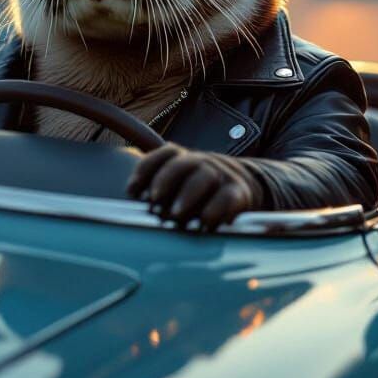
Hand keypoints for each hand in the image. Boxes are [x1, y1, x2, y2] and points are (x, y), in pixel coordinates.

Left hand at [126, 144, 263, 230]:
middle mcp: (202, 163)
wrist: (246, 188)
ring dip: (188, 195)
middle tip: (154, 201)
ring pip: (205, 177)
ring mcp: (222, 175)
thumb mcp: (182, 187)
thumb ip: (161, 195)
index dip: (146, 169)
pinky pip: (227, 197)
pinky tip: (204, 223)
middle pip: (182, 163)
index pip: (165, 154)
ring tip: (175, 214)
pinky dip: (215, 209)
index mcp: (184, 159)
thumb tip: (135, 213)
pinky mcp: (239, 192)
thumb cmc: (202, 194)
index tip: (132, 190)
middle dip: (165, 181)